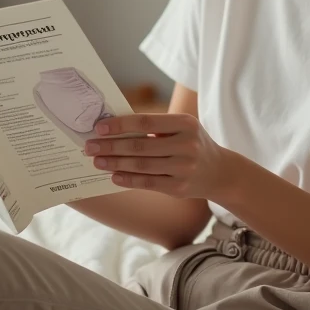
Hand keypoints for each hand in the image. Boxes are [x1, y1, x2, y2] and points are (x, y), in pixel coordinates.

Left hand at [83, 113, 234, 198]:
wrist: (219, 171)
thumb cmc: (190, 143)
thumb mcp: (181, 128)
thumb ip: (154, 127)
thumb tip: (114, 128)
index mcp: (186, 123)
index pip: (147, 122)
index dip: (121, 125)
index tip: (99, 127)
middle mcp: (187, 145)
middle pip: (140, 146)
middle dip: (111, 146)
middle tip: (90, 146)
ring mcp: (184, 168)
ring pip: (141, 166)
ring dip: (114, 163)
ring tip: (97, 161)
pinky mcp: (179, 187)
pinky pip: (147, 183)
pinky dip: (128, 179)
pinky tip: (113, 175)